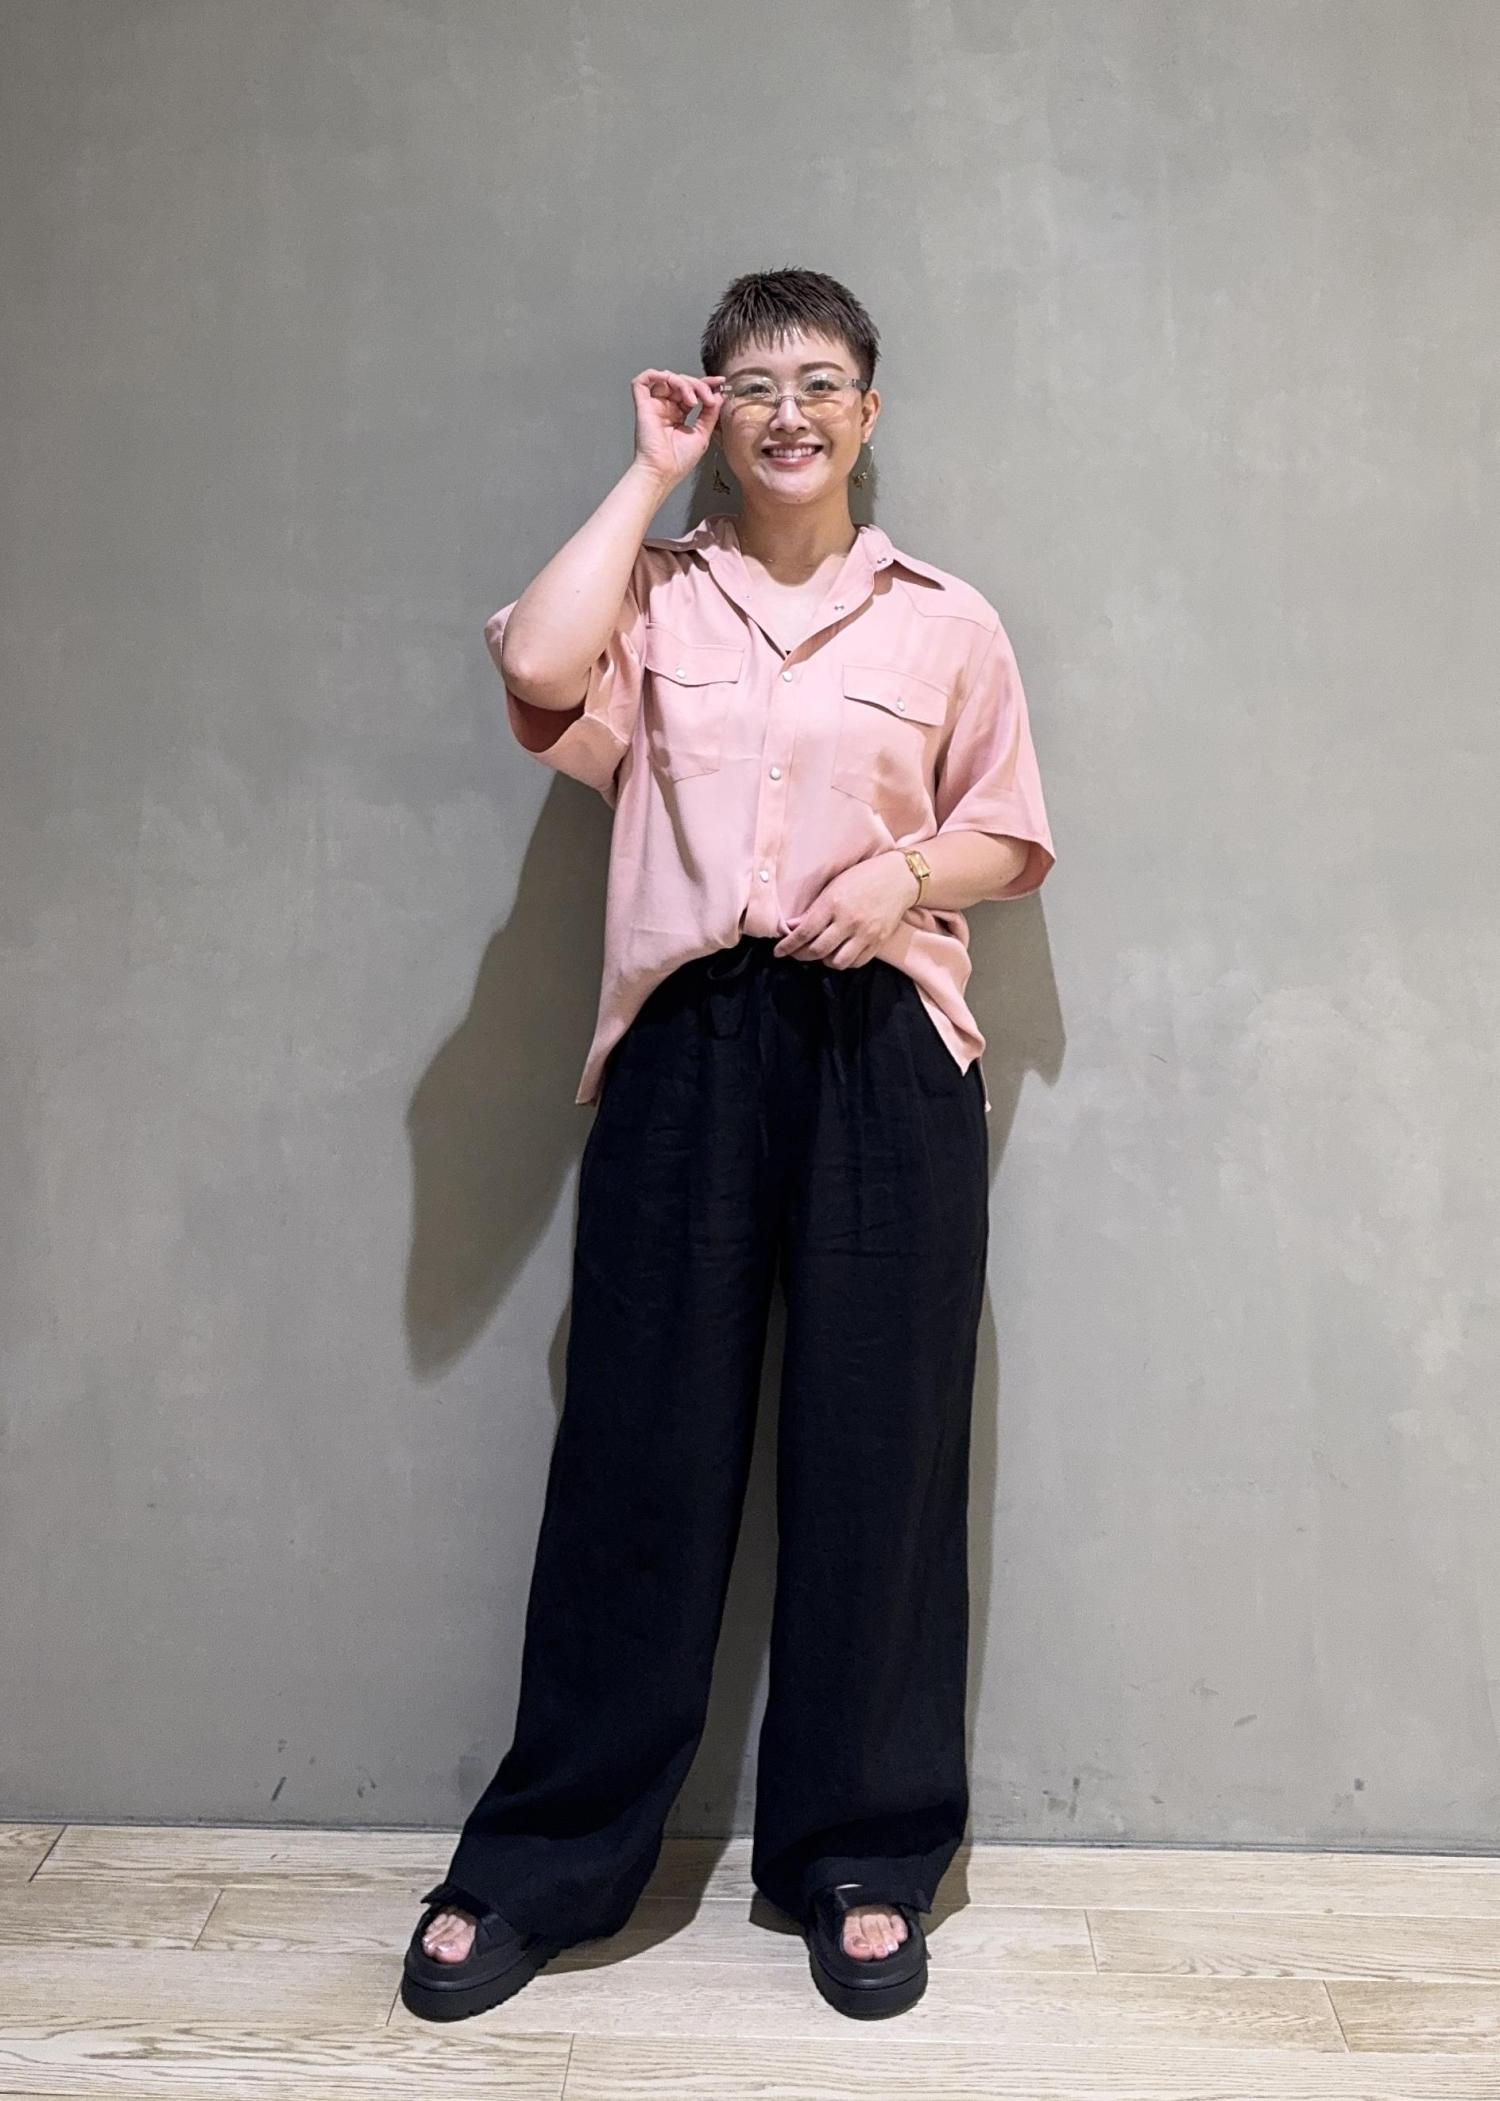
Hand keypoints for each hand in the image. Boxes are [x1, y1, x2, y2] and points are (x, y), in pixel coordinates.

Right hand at [631, 368, 725, 491]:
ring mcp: (654, 406)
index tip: (719, 382)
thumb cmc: (677, 462)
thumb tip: (718, 396)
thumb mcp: (702, 434)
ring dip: (684, 383)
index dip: (705, 384)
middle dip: (699, 385)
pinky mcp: (643, 406)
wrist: (663, 472)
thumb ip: (710, 413)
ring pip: (667, 379)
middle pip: (682, 382)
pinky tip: (670, 381)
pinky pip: (642, 381)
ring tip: (694, 400)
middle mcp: (665, 408)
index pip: (691, 391)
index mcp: (678, 415)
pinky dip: (656, 375)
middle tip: (709, 399)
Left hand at [773, 852, 919, 968]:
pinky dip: (845, 962)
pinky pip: (857, 962)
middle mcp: (848, 921)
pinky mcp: (878, 941)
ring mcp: (865, 933)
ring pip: (837, 962)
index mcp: (832, 904)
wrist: (898, 877)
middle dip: (801, 955)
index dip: (788, 946)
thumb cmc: (862, 876)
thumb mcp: (833, 886)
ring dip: (824, 961)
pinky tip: (839, 954)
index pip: (804, 933)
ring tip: (820, 954)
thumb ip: (815, 909)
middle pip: (817, 950)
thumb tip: (793, 928)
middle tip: (795, 954)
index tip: (778, 952)